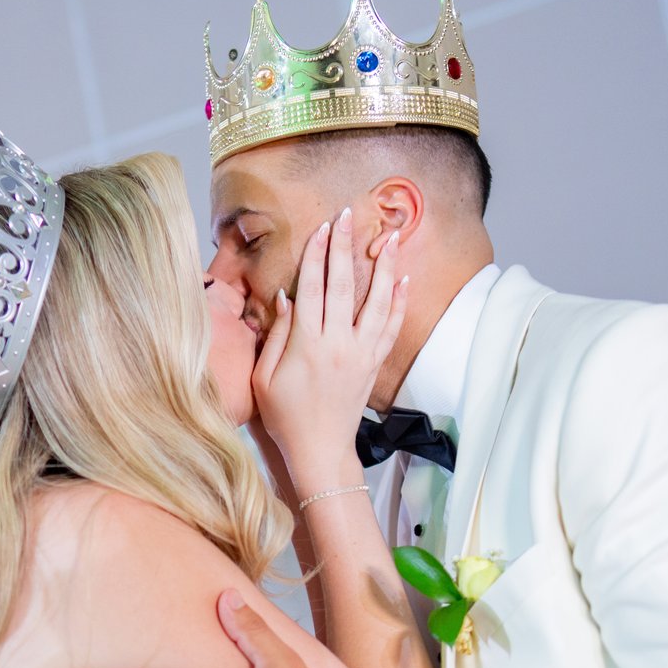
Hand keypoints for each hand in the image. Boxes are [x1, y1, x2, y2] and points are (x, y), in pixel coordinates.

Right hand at [253, 210, 407, 480]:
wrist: (320, 450)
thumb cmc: (285, 416)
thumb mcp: (265, 377)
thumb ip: (278, 334)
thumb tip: (287, 296)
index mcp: (307, 344)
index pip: (313, 288)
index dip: (316, 255)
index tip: (321, 228)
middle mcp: (338, 343)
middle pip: (344, 284)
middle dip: (345, 247)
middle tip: (348, 216)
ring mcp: (361, 353)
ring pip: (376, 301)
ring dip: (383, 266)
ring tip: (389, 237)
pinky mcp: (373, 363)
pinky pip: (390, 327)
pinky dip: (397, 302)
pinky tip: (402, 279)